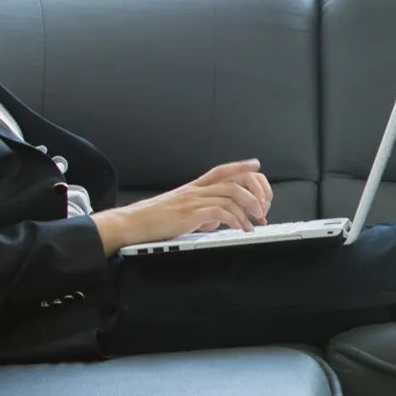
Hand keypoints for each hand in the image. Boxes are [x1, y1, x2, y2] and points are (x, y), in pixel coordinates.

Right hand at [91, 159, 274, 253]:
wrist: (132, 224)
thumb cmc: (154, 220)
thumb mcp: (181, 212)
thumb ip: (201, 214)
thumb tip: (215, 222)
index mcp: (194, 187)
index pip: (221, 170)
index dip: (240, 166)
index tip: (256, 166)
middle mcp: (196, 190)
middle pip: (232, 180)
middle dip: (253, 191)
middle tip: (263, 207)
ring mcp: (193, 200)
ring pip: (230, 194)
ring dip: (248, 208)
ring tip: (255, 221)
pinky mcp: (190, 215)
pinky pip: (221, 212)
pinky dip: (236, 220)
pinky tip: (240, 229)